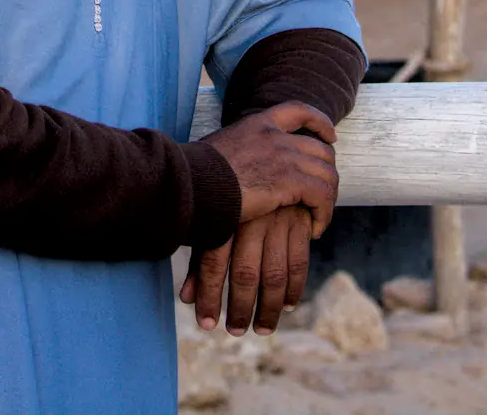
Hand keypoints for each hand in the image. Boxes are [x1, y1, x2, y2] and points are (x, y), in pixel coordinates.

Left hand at [180, 205, 313, 334]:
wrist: (271, 155)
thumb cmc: (230, 192)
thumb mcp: (212, 217)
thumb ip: (200, 256)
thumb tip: (186, 299)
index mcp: (223, 214)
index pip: (212, 261)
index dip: (208, 295)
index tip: (206, 323)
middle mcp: (251, 218)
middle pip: (244, 273)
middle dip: (239, 308)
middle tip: (235, 331)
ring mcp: (278, 221)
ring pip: (274, 274)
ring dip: (268, 308)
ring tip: (261, 329)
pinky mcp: (300, 223)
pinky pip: (299, 263)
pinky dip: (294, 288)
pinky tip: (287, 306)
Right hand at [197, 100, 338, 234]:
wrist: (192, 184)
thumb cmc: (195, 174)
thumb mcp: (217, 150)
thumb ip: (235, 152)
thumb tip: (231, 167)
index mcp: (257, 124)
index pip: (298, 110)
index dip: (319, 122)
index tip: (330, 137)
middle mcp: (276, 136)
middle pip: (321, 149)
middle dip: (327, 172)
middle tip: (322, 196)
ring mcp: (285, 156)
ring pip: (327, 174)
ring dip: (328, 199)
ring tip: (319, 218)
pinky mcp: (290, 181)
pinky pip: (322, 196)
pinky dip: (324, 214)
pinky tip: (315, 229)